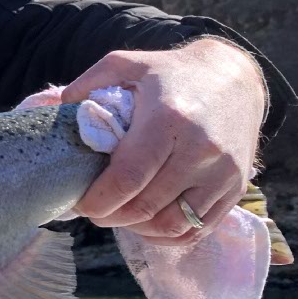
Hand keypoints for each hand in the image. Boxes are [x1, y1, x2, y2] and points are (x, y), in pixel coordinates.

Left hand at [61, 38, 266, 248]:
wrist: (235, 78)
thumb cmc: (172, 74)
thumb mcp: (128, 63)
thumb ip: (90, 82)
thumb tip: (61, 108)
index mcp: (169, 121)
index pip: (128, 178)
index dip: (99, 199)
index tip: (79, 204)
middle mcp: (201, 151)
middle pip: (147, 206)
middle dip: (110, 216)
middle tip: (92, 211)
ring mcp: (223, 174)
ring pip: (172, 225)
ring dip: (137, 228)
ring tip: (117, 216)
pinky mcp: (236, 189)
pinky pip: (198, 229)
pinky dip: (166, 235)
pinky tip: (146, 224)